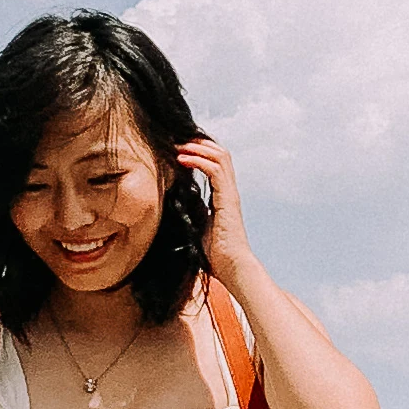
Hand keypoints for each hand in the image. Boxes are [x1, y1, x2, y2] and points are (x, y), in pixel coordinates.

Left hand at [176, 136, 255, 285]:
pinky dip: (198, 160)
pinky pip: (215, 169)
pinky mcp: (227, 199)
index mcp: (222, 196)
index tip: (178, 149)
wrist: (232, 268)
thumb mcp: (198, 226)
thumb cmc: (216, 254)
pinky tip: (182, 158)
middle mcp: (229, 191)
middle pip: (219, 153)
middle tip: (176, 140)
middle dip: (198, 143)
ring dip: (197, 147)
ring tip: (178, 145)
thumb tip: (177, 200)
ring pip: (219, 156)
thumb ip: (193, 210)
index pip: (214, 163)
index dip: (198, 152)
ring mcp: (230, 194)